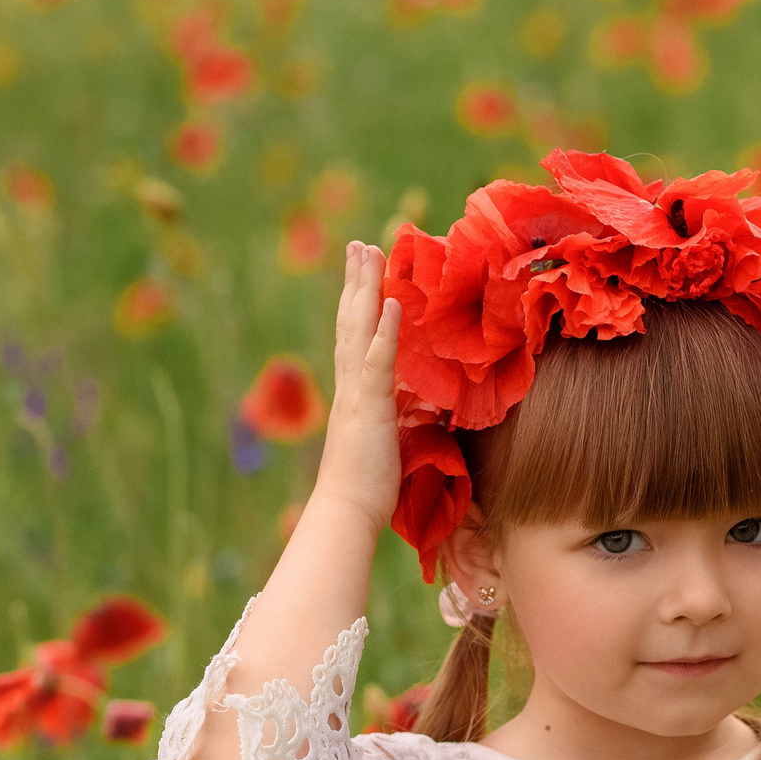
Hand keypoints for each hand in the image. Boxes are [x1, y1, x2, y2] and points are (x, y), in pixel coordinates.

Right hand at [313, 239, 403, 527]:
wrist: (344, 514)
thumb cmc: (366, 489)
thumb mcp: (386, 444)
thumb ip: (395, 421)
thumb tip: (416, 413)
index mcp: (354, 394)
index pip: (355, 339)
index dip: (359, 305)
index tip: (363, 272)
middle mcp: (349, 386)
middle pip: (350, 322)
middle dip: (355, 281)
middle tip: (358, 245)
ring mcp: (357, 394)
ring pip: (358, 330)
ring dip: (365, 289)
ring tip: (369, 252)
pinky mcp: (370, 407)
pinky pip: (378, 362)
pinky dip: (384, 331)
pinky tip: (391, 301)